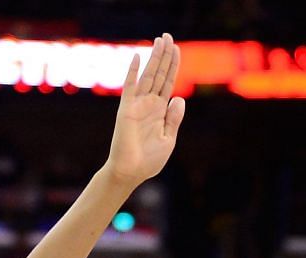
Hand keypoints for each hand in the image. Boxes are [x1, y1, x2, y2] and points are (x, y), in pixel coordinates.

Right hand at [104, 35, 185, 188]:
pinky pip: (130, 88)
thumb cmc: (149, 160)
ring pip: (148, 76)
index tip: (177, 50)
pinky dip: (132, 73)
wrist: (131, 172)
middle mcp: (148, 104)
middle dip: (164, 56)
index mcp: (160, 111)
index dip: (173, 66)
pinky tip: (136, 58)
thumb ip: (173, 119)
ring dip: (154, 58)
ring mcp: (137, 105)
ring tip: (160, 40)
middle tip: (168, 37)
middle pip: (158, 75)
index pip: (168, 83)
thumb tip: (179, 99)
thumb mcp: (168, 139)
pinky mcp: (126, 110)